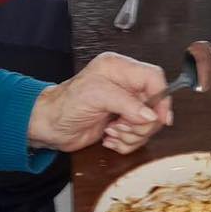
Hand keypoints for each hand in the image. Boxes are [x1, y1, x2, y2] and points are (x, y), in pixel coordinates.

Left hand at [28, 51, 171, 153]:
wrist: (48, 126)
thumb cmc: (65, 105)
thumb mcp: (97, 97)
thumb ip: (127, 104)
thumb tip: (152, 116)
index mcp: (120, 68)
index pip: (154, 78)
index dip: (162, 98)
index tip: (160, 119)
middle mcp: (126, 84)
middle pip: (155, 105)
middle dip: (140, 123)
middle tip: (120, 127)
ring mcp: (125, 105)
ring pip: (148, 124)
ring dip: (131, 135)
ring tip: (111, 132)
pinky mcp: (122, 123)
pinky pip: (138, 137)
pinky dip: (125, 143)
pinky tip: (108, 139)